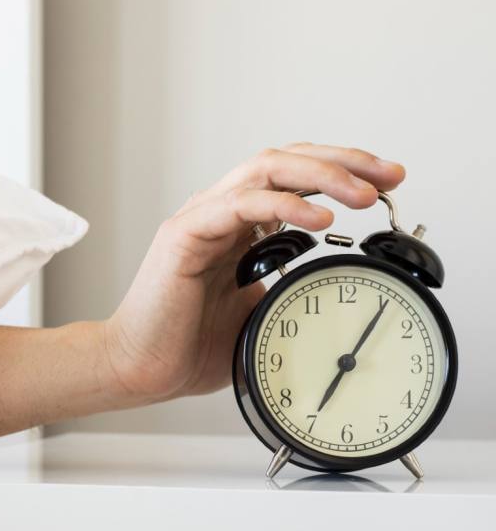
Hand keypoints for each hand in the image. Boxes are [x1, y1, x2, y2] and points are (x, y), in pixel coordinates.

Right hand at [100, 143, 405, 405]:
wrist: (141, 369)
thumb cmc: (188, 346)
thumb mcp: (263, 313)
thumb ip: (292, 288)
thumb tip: (339, 289)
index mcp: (238, 228)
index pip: (294, 179)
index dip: (342, 174)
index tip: (387, 185)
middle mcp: (219, 213)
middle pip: (286, 160)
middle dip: (344, 162)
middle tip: (389, 175)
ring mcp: (200, 219)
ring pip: (265, 169)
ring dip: (321, 175)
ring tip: (362, 194)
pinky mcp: (184, 235)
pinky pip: (239, 205)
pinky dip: (283, 205)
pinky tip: (318, 220)